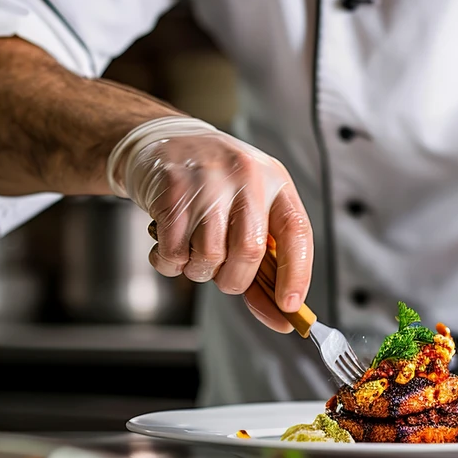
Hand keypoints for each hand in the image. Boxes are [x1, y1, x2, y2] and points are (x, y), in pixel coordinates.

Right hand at [109, 117, 312, 332]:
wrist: (162, 142)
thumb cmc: (212, 184)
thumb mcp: (247, 207)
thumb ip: (263, 259)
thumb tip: (281, 315)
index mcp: (274, 180)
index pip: (296, 232)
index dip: (296, 274)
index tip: (289, 306)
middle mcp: (245, 176)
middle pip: (249, 252)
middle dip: (234, 280)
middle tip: (221, 276)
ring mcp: (207, 181)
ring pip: (210, 257)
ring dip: (199, 271)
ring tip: (192, 253)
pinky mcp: (171, 192)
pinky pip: (174, 253)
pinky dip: (170, 264)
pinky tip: (168, 246)